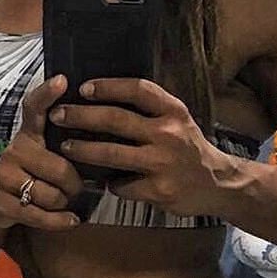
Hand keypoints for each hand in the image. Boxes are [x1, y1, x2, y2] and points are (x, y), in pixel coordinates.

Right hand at [0, 75, 84, 230]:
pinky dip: (60, 221)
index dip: (47, 94)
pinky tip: (71, 220)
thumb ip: (64, 140)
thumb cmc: (30, 173)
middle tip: (76, 187)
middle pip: (60, 167)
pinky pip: (40, 215)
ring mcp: (4, 176)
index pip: (34, 108)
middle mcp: (15, 150)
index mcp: (29, 134)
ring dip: (64, 203)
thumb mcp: (42, 151)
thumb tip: (104, 129)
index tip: (63, 80)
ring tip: (63, 201)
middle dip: (75, 184)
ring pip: (51, 195)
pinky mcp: (0, 202)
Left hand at [48, 78, 234, 216]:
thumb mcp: (178, 120)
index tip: (82, 88)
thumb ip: (150, 109)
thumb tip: (103, 97)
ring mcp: (163, 163)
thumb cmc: (189, 148)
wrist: (217, 184)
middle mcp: (169, 133)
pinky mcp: (158, 190)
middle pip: (116, 119)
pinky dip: (108, 182)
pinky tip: (100, 180)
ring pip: (111, 153)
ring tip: (66, 146)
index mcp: (173, 111)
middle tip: (58, 115)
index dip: (107, 87)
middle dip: (81, 116)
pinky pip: (121, 185)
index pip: (137, 90)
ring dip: (83, 149)